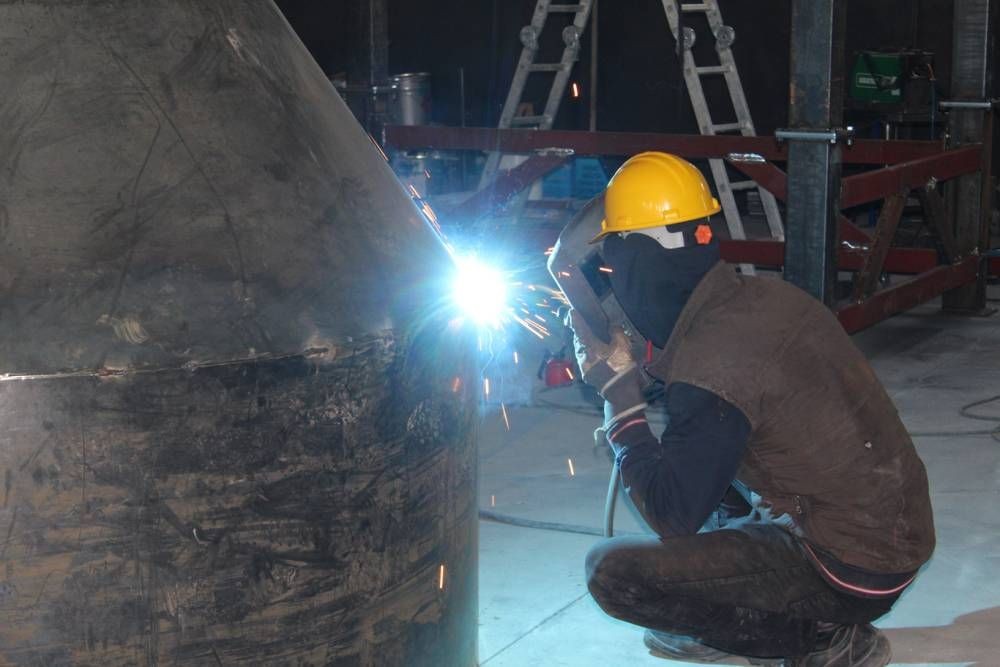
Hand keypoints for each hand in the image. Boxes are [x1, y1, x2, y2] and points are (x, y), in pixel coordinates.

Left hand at [565, 309, 646, 431]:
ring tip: (589, 337)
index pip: (579, 329)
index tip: (571, 312)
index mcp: (589, 346)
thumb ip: (616, 332)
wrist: (621, 392)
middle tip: (581, 323)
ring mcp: (583, 366)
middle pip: (577, 340)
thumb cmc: (621, 367)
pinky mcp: (587, 375)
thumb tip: (611, 325)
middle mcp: (581, 356)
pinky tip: (594, 352)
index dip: (575, 319)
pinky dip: (587, 352)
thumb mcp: (623, 345)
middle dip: (579, 332)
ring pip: (579, 350)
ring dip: (583, 343)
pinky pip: (583, 359)